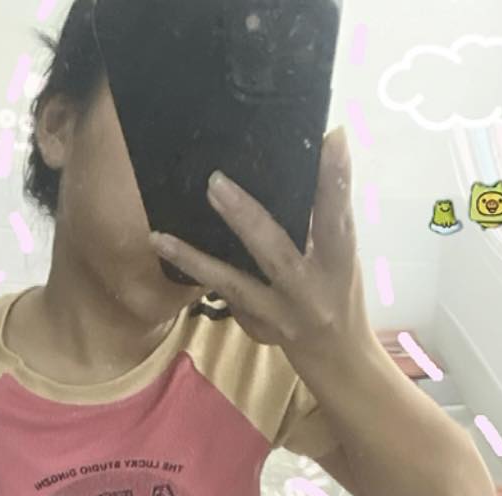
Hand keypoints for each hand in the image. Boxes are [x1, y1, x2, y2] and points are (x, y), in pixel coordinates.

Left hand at [148, 126, 368, 353]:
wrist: (333, 353)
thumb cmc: (337, 289)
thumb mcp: (341, 256)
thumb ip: (324, 220)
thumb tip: (307, 156)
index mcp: (338, 263)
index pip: (339, 217)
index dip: (337, 179)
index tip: (331, 137)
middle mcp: (309, 290)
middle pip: (275, 252)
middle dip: (245, 217)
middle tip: (215, 182)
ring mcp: (279, 314)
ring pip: (233, 284)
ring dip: (195, 260)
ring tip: (160, 238)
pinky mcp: (257, 327)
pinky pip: (224, 297)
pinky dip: (198, 273)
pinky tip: (169, 252)